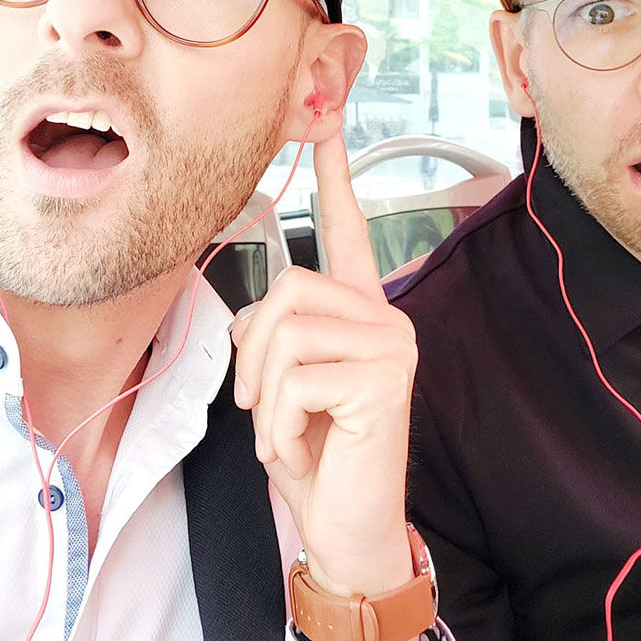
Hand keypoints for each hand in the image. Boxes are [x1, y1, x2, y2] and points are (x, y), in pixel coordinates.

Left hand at [231, 128, 419, 640]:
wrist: (343, 524)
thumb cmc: (312, 451)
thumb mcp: (277, 385)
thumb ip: (268, 335)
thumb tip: (250, 320)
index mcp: (356, 310)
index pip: (346, 229)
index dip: (336, 172)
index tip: (327, 116)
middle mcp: (383, 314)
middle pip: (286, 287)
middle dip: (254, 358)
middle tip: (268, 410)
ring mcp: (390, 343)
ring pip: (284, 331)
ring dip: (264, 396)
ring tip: (288, 431)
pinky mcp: (386, 376)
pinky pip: (296, 375)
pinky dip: (279, 422)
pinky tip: (305, 446)